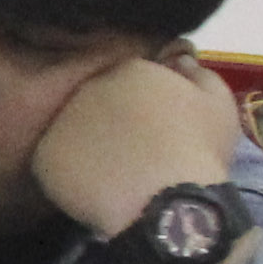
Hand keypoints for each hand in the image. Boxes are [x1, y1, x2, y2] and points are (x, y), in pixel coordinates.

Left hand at [28, 48, 249, 245]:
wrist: (169, 202)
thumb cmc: (199, 151)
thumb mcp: (218, 103)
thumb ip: (198, 74)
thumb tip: (180, 61)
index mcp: (130, 70)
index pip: (128, 79)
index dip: (141, 106)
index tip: (153, 129)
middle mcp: (89, 88)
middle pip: (96, 102)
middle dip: (111, 123)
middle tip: (132, 153)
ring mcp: (62, 121)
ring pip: (72, 131)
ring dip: (88, 147)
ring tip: (114, 174)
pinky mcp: (44, 156)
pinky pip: (54, 163)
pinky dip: (70, 175)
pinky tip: (95, 189)